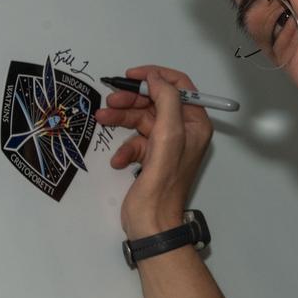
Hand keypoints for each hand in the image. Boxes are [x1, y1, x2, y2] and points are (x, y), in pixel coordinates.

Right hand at [94, 65, 212, 238]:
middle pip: (155, 102)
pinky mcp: (152, 158)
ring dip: (121, 119)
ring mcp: (167, 145)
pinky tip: (119, 161)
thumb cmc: (163, 184)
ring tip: (102, 119)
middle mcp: (184, 132)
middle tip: (110, 99)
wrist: (152, 223)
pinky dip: (124, 148)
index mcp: (195, 124)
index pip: (179, 86)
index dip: (156, 76)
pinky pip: (135, 142)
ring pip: (142, 120)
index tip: (132, 75)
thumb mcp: (168, 135)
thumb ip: (166, 100)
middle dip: (132, 99)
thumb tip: (156, 77)